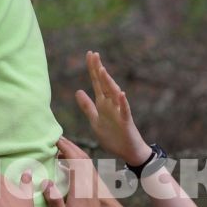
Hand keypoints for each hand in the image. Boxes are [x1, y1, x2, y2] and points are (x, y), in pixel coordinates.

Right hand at [49, 136, 114, 206]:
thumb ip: (54, 200)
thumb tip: (45, 182)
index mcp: (81, 189)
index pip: (75, 161)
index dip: (66, 148)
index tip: (54, 139)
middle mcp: (88, 186)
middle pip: (82, 159)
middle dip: (70, 146)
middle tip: (56, 139)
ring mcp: (92, 189)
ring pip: (86, 164)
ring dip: (74, 153)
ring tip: (60, 149)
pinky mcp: (92, 194)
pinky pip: (86, 172)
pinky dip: (77, 163)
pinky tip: (68, 166)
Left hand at [74, 50, 151, 167]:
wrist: (128, 152)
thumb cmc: (113, 136)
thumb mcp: (95, 120)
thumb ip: (87, 106)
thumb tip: (78, 91)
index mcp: (103, 104)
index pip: (96, 83)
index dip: (92, 69)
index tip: (89, 54)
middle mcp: (111, 105)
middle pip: (104, 84)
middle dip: (99, 70)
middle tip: (94, 54)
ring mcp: (119, 112)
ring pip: (114, 95)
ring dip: (109, 82)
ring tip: (102, 70)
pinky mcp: (126, 122)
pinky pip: (125, 111)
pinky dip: (123, 103)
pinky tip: (121, 94)